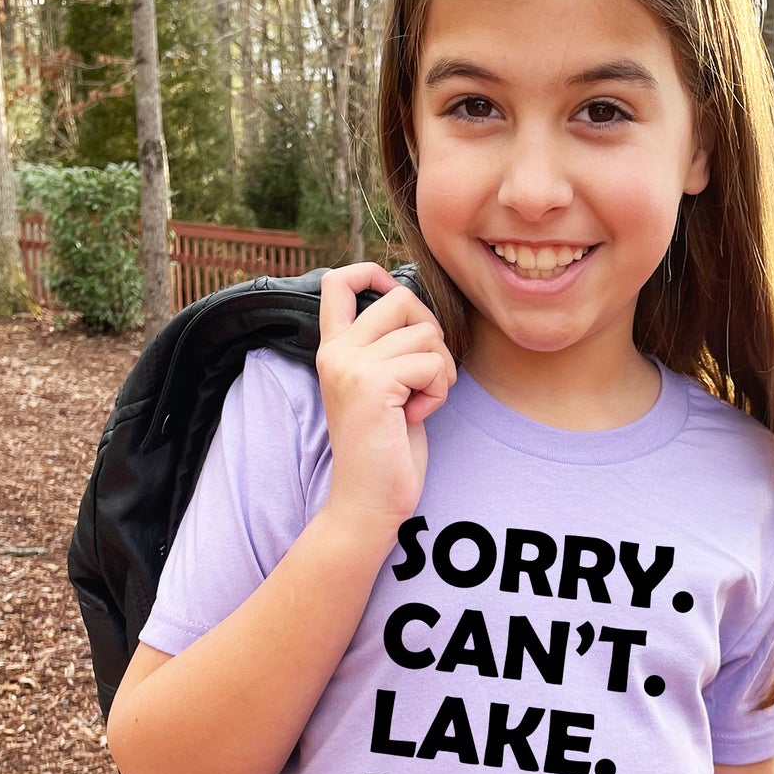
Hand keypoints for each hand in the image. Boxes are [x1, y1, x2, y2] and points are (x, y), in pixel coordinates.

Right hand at [316, 262, 457, 531]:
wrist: (369, 501)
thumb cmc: (387, 449)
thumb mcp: (387, 388)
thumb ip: (392, 349)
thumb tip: (419, 308)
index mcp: (334, 349)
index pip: (338, 283)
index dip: (372, 272)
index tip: (393, 290)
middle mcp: (336, 350)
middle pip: (402, 300)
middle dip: (432, 334)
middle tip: (426, 378)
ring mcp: (350, 364)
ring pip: (425, 333)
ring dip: (438, 371)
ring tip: (417, 404)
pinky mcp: (372, 383)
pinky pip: (431, 365)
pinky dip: (437, 392)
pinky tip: (416, 417)